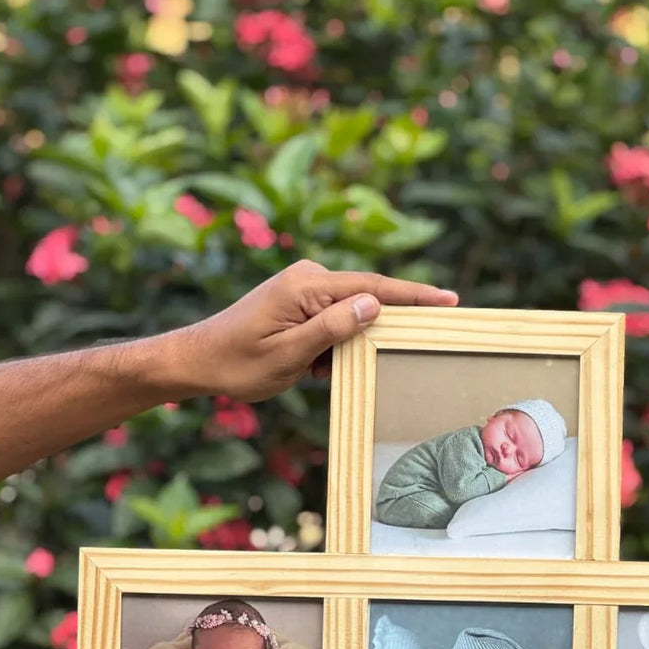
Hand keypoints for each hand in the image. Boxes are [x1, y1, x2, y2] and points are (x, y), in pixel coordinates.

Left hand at [169, 260, 457, 401]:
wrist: (198, 359)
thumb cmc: (238, 363)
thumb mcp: (288, 355)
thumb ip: (332, 329)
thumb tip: (373, 305)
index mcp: (306, 287)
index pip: (372, 288)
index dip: (414, 297)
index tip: (449, 301)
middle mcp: (308, 279)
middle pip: (368, 295)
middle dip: (394, 318)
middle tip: (428, 334)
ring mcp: (303, 288)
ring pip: (351, 312)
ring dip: (355, 341)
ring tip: (332, 369)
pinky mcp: (299, 302)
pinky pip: (334, 319)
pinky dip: (337, 343)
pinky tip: (318, 368)